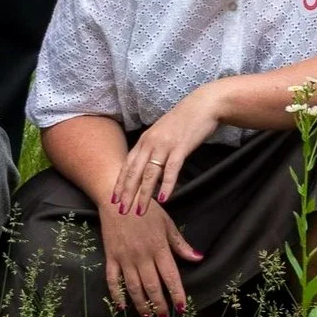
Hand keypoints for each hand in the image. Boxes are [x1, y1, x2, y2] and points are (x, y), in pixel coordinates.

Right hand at [101, 193, 202, 316]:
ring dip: (141, 305)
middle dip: (159, 305)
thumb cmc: (146, 210)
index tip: (182, 308)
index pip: (170, 276)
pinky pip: (113, 280)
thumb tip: (198, 258)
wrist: (118, 200)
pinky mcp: (111, 258)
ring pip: (134, 287)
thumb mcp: (167, 224)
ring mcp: (125, 258)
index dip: (176, 294)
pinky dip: (117, 295)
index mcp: (159, 248)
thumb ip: (181, 244)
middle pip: (152, 286)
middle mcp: (142, 256)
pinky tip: (122, 307)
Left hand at [112, 87, 221, 210]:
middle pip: (134, 172)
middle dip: (127, 193)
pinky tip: (163, 199)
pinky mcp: (181, 147)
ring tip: (139, 211)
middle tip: (121, 211)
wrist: (202, 105)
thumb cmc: (183, 120)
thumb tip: (147, 167)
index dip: (120, 183)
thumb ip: (153, 148)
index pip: (127, 165)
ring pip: (150, 174)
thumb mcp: (161, 132)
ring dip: (144, 195)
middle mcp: (150, 143)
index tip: (113, 199)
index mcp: (144, 140)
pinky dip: (166, 185)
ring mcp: (165, 145)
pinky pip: (171, 169)